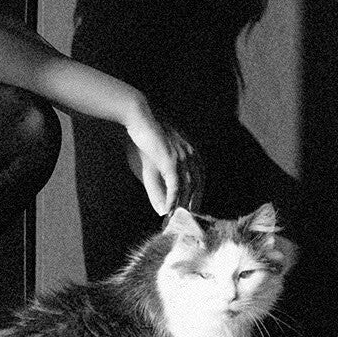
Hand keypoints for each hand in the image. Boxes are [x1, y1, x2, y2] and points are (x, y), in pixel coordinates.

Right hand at [124, 101, 201, 215]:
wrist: (137, 116)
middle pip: (197, 185)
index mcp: (191, 151)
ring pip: (188, 188)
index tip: (192, 209)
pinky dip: (173, 200)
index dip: (196, 195)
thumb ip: (160, 180)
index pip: (200, 179)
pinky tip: (169, 211)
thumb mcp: (154, 160)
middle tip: (187, 220)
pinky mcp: (171, 160)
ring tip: (177, 220)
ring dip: (183, 206)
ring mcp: (182, 157)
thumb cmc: (142, 136)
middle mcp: (191, 155)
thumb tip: (163, 200)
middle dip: (193, 204)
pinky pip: (175, 186)